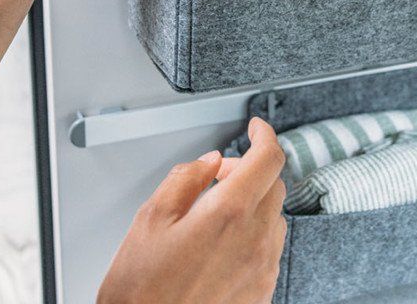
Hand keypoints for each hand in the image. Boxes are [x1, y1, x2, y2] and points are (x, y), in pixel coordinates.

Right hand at [97, 118, 286, 303]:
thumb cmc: (141, 291)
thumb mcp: (150, 219)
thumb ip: (185, 179)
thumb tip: (208, 163)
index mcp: (228, 214)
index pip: (268, 158)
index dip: (264, 135)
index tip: (255, 129)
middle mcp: (254, 241)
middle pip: (275, 186)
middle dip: (251, 171)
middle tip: (219, 176)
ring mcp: (262, 270)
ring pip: (274, 218)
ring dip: (254, 205)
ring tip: (216, 214)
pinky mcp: (262, 293)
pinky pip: (270, 251)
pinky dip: (253, 236)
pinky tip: (222, 245)